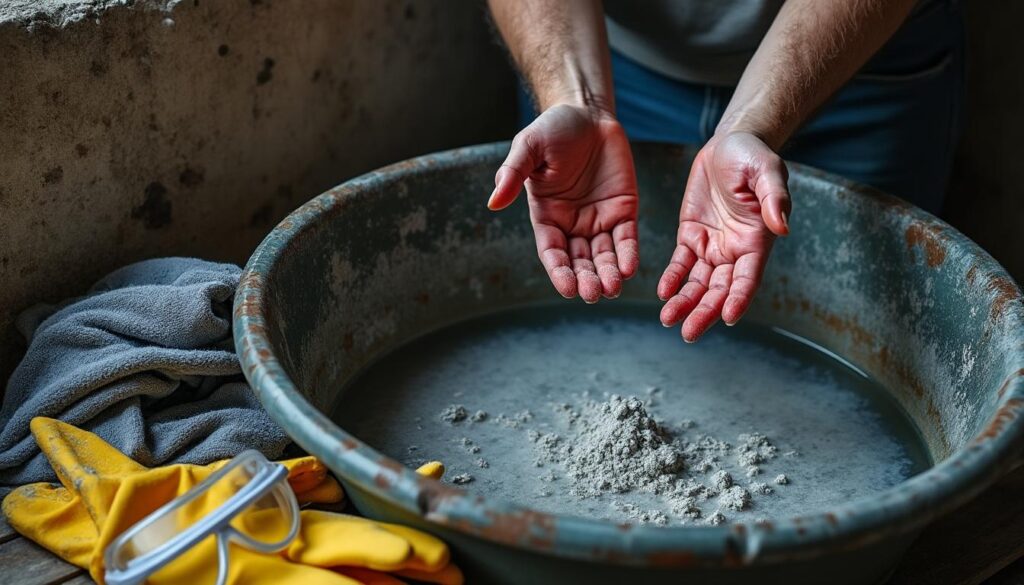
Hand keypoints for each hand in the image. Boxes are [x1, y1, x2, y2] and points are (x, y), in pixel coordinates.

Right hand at [488, 104, 638, 302]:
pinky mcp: (623, 210)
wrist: (586, 112)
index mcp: (546, 216)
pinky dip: (628, 254)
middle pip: (579, 261)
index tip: (568, 288)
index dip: (559, 272)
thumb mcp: (528, 147)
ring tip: (612, 288)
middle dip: (586, 278)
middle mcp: (572, 224)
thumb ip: (512, 174)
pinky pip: (626, 238)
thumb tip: (493, 202)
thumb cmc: (552, 129)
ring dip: (608, 274)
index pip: (552, 252)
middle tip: (593, 294)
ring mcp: (599, 219)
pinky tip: (630, 268)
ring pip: (604, 256)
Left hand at [658, 131, 790, 341]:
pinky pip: (680, 264)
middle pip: (720, 290)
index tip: (727, 317)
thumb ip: (774, 198)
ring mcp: (712, 246)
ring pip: (698, 284)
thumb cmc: (753, 156)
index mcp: (757, 241)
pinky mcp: (691, 236)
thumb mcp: (767, 171)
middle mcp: (735, 250)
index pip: (748, 278)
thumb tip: (781, 227)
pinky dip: (672, 279)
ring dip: (684, 303)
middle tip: (687, 332)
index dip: (739, 298)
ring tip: (668, 319)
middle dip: (705, 312)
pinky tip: (663, 293)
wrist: (729, 144)